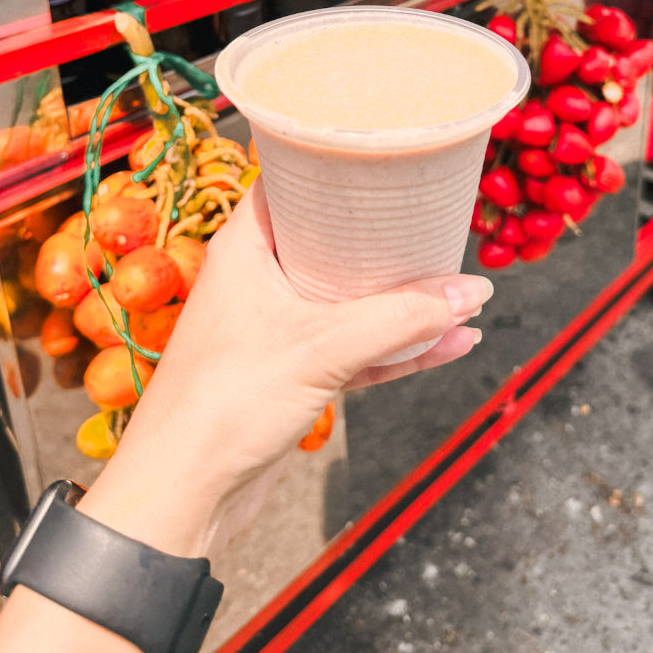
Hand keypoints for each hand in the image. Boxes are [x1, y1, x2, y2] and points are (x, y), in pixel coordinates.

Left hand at [79, 180, 492, 558]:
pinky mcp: (292, 371)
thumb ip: (399, 319)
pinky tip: (448, 342)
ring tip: (461, 293)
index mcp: (247, 247)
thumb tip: (469, 295)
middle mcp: (260, 278)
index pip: (294, 181)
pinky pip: (356, 346)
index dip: (341, 167)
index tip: (392, 158)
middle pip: (333, 240)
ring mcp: (277, 326)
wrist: (184, 493)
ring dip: (404, 299)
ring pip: (351, 298)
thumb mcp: (321, 348)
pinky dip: (398, 346)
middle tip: (441, 223)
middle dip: (388, 238)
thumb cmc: (222, 405)